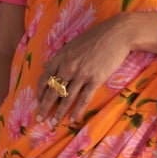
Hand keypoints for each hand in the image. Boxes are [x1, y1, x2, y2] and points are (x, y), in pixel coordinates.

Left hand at [36, 11, 156, 123]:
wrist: (118, 34)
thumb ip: (59, 56)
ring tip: (53, 124)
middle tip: (40, 119)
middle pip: (52, 91)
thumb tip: (44, 64)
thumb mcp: (72, 44)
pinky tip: (72, 119)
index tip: (38, 101)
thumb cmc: (95, 37)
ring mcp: (81, 73)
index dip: (40, 92)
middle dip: (44, 107)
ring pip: (66, 98)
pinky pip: (83, 99)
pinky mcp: (95, 79)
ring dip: (59, 113)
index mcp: (61, 56)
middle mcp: (68, 66)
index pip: (44, 78)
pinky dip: (77, 111)